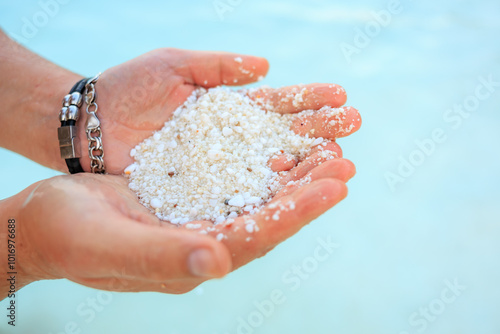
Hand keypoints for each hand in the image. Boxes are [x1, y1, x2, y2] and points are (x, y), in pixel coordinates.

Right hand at [12, 157, 353, 293]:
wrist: (44, 221)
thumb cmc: (67, 235)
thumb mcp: (108, 245)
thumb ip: (161, 258)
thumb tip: (217, 264)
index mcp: (191, 261)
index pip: (256, 238)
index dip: (296, 213)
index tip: (334, 187)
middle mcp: (203, 244)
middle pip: (266, 217)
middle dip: (307, 192)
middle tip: (345, 164)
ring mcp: (198, 221)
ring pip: (256, 197)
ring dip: (291, 175)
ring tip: (327, 151)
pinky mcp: (189, 199)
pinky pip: (234, 180)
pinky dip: (260, 163)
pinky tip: (280, 145)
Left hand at [83, 48, 360, 173]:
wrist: (89, 125)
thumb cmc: (127, 88)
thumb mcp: (174, 64)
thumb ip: (218, 66)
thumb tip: (265, 67)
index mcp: (228, 110)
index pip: (277, 106)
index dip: (308, 101)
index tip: (341, 96)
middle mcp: (230, 144)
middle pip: (283, 138)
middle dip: (319, 132)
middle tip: (354, 127)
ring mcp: (219, 172)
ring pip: (271, 170)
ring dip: (307, 165)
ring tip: (341, 160)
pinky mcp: (204, 196)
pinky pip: (243, 195)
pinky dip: (272, 194)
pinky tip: (300, 190)